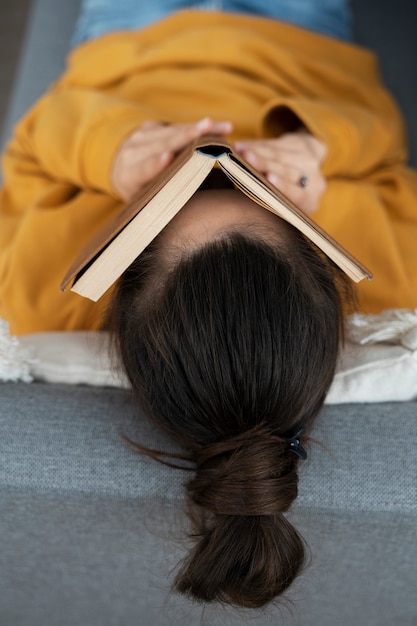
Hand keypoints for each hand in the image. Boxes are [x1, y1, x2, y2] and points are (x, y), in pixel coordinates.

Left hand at [111, 118, 232, 201]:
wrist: (118, 169)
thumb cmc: (139, 194)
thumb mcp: (144, 201)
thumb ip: (162, 199)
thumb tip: (191, 209)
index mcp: (129, 175)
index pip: (145, 169)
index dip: (157, 164)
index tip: (168, 157)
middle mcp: (133, 152)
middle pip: (165, 143)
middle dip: (189, 136)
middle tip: (209, 129)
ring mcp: (142, 136)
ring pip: (174, 131)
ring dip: (201, 129)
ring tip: (225, 128)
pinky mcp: (152, 126)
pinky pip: (178, 127)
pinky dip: (199, 127)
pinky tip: (216, 126)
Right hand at [234, 130, 326, 213]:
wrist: (309, 172)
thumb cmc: (289, 199)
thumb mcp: (286, 207)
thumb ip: (273, 204)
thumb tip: (245, 201)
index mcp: (310, 202)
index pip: (297, 194)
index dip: (283, 185)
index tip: (269, 177)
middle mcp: (313, 181)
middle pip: (286, 171)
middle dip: (264, 164)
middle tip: (246, 158)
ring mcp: (308, 161)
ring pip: (278, 155)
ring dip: (255, 151)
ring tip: (238, 150)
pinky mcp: (299, 145)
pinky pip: (274, 144)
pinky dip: (254, 145)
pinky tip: (241, 145)